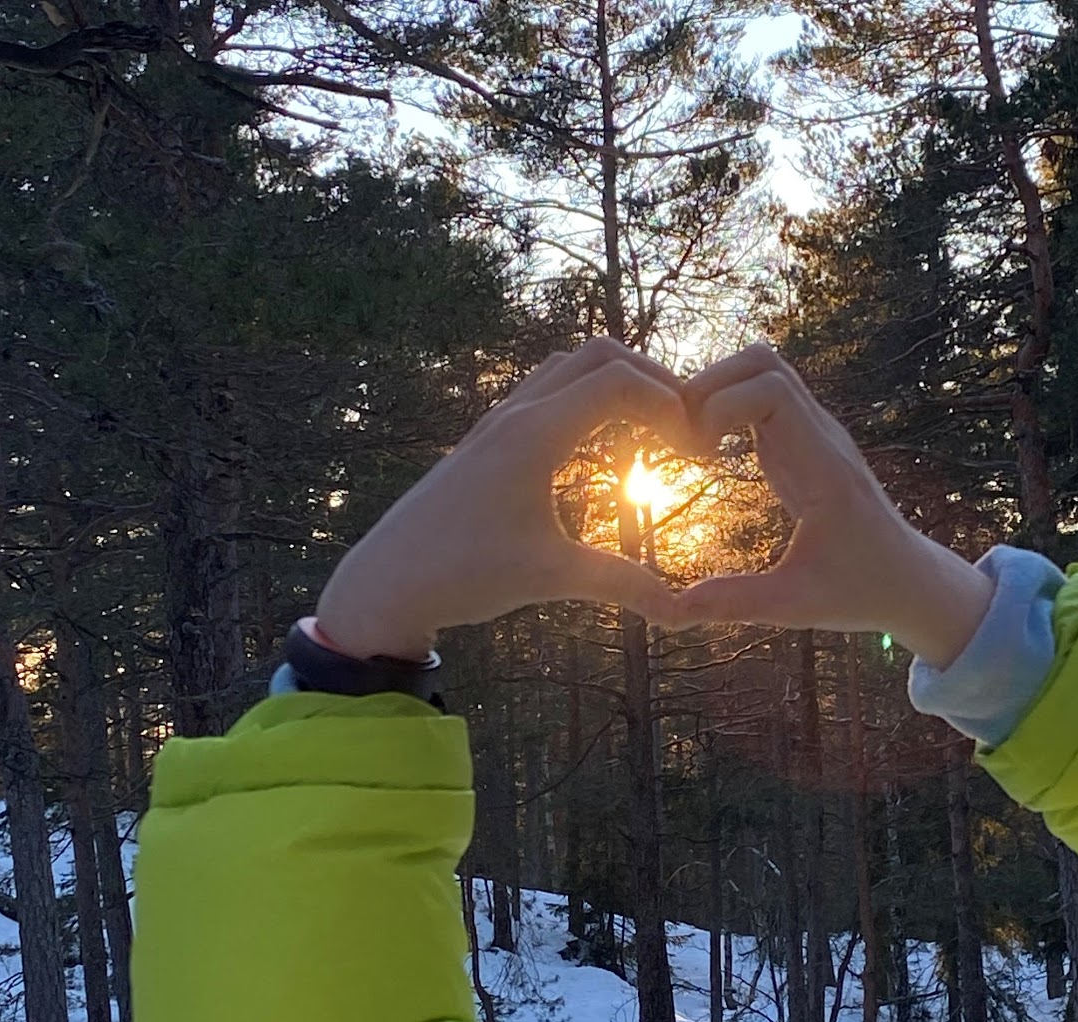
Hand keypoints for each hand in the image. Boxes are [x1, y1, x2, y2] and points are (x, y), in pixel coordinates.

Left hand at [317, 338, 690, 659]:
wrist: (387, 581)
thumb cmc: (463, 574)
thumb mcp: (550, 577)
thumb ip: (619, 583)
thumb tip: (679, 611)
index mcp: (535, 434)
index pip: (618, 381)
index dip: (668, 403)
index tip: (690, 447)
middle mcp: (516, 413)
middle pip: (598, 355)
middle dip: (650, 379)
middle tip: (681, 425)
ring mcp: (497, 422)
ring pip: (568, 367)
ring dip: (614, 382)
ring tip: (649, 429)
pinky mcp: (487, 440)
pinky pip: (546, 391)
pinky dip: (584, 398)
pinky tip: (598, 446)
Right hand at [678, 345, 993, 668]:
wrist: (909, 579)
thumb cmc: (861, 591)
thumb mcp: (795, 606)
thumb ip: (735, 602)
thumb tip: (670, 610)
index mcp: (822, 467)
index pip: (771, 389)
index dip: (720, 403)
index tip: (697, 451)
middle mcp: (820, 437)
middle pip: (761, 361)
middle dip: (708, 386)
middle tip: (682, 440)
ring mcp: (813, 434)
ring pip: (762, 369)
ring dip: (716, 391)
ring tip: (691, 442)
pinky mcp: (803, 442)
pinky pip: (762, 396)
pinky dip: (726, 406)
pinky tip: (707, 451)